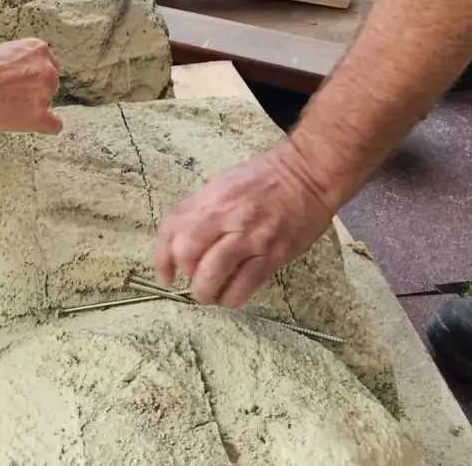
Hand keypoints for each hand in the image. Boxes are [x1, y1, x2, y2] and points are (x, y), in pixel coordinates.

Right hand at [0, 38, 63, 133]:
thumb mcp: (4, 51)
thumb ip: (21, 61)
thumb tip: (23, 74)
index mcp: (39, 50)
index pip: (49, 65)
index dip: (33, 77)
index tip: (22, 84)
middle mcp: (47, 69)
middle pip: (51, 84)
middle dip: (35, 91)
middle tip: (12, 96)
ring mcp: (44, 93)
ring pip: (49, 104)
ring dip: (33, 107)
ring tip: (7, 107)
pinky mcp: (38, 116)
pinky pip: (54, 126)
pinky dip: (44, 127)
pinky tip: (29, 124)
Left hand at [153, 144, 336, 307]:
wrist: (309, 173)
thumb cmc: (268, 176)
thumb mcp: (226, 183)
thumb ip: (204, 209)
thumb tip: (185, 240)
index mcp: (211, 197)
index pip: (172, 228)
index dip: (162, 257)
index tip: (166, 275)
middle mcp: (226, 216)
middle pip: (186, 252)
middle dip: (185, 274)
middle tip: (194, 279)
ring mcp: (250, 236)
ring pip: (212, 275)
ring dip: (205, 293)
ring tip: (210, 295)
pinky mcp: (272, 254)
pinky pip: (243, 286)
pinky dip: (231, 298)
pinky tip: (232, 297)